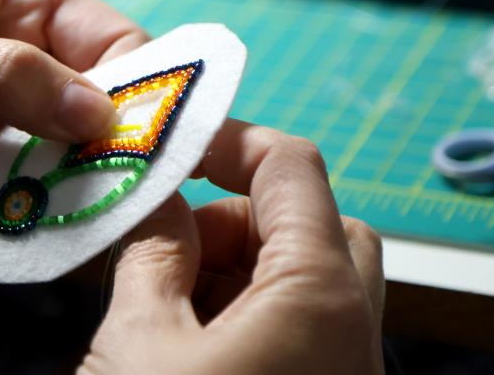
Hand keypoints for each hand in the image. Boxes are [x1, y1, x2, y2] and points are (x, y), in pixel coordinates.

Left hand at [0, 0, 147, 253]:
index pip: (111, 42)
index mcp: (18, 10)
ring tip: (104, 219)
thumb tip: (101, 112)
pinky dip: (37, 235)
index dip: (144, 82)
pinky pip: (24, 221)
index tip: (168, 127)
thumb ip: (10, 79)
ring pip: (69, 174)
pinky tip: (53, 243)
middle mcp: (19, 76)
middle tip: (144, 185)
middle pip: (99, 116)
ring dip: (82, 197)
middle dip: (118, 149)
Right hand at [81, 121, 384, 374]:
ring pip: (308, 280)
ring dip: (239, 269)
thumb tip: (160, 203)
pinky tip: (186, 343)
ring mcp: (345, 371)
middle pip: (314, 224)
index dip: (231, 141)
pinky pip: (301, 330)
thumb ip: (154, 252)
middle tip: (175, 245)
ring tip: (166, 304)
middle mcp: (352, 334)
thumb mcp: (140, 340)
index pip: (293, 167)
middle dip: (238, 217)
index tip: (178, 145)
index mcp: (318, 298)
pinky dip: (249, 314)